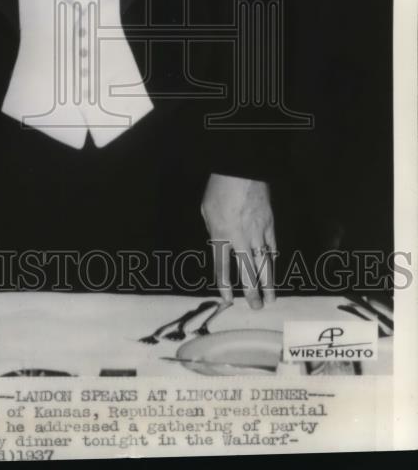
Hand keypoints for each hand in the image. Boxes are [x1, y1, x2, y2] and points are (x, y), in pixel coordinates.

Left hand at [201, 173, 276, 309]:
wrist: (241, 171)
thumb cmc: (218, 190)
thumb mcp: (206, 212)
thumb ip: (214, 232)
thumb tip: (219, 244)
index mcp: (220, 236)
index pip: (223, 267)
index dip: (225, 286)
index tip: (228, 300)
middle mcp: (240, 239)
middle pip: (248, 271)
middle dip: (252, 291)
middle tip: (257, 307)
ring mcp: (258, 233)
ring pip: (265, 263)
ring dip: (268, 282)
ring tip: (271, 298)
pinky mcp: (270, 225)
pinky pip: (272, 247)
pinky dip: (272, 260)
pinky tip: (273, 269)